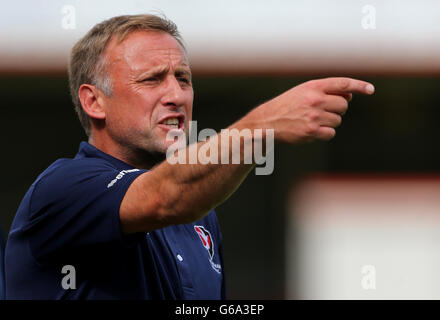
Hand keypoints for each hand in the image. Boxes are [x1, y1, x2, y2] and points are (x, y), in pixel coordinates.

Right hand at [248, 77, 373, 142]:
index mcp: (313, 86)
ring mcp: (313, 116)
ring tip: (313, 120)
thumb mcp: (304, 91)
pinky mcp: (311, 131)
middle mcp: (315, 99)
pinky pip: (331, 133)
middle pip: (343, 105)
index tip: (370, 90)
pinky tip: (311, 130)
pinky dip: (324, 133)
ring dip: (329, 122)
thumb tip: (350, 95)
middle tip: (324, 111)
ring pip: (337, 120)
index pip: (343, 83)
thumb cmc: (288, 105)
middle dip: (338, 109)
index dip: (359, 86)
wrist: (268, 121)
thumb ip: (326, 90)